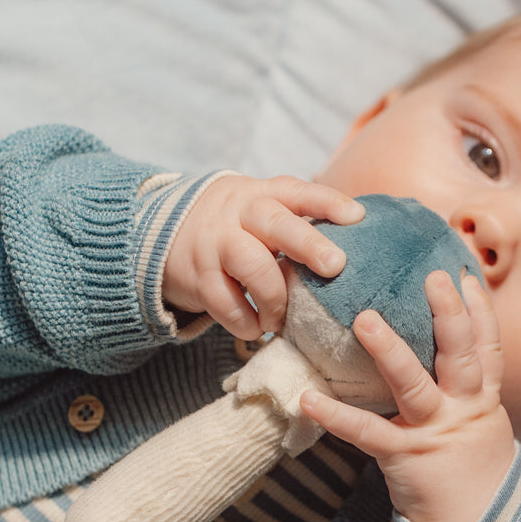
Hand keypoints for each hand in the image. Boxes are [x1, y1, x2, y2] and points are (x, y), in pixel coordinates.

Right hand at [162, 174, 364, 340]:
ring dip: (274, 298)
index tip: (357, 217)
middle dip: (307, 244)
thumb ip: (298, 222)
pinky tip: (255, 329)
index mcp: (264, 195)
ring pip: (251, 265)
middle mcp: (240, 214)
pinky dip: (245, 323)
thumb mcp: (261, 210)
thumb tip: (358, 247)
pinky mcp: (197, 276)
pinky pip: (225, 303)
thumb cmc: (235, 227)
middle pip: (275, 223)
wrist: (162, 233)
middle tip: (335, 265)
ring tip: (280, 320)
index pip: (298, 192)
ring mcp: (215, 244)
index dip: (328, 202)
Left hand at [300, 270, 516, 521]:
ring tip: (364, 318)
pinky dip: (335, 416)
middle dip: (449, 314)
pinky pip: (366, 432)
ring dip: (389, 349)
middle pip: (461, 353)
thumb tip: (436, 356)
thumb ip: (462, 393)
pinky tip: (307, 399)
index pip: (488, 347)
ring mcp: (435, 431)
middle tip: (432, 276)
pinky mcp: (405, 456)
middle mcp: (464, 408)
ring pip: (414, 383)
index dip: (479, 311)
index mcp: (482, 399)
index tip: (464, 275)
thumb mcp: (479, 427)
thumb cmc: (469, 473)